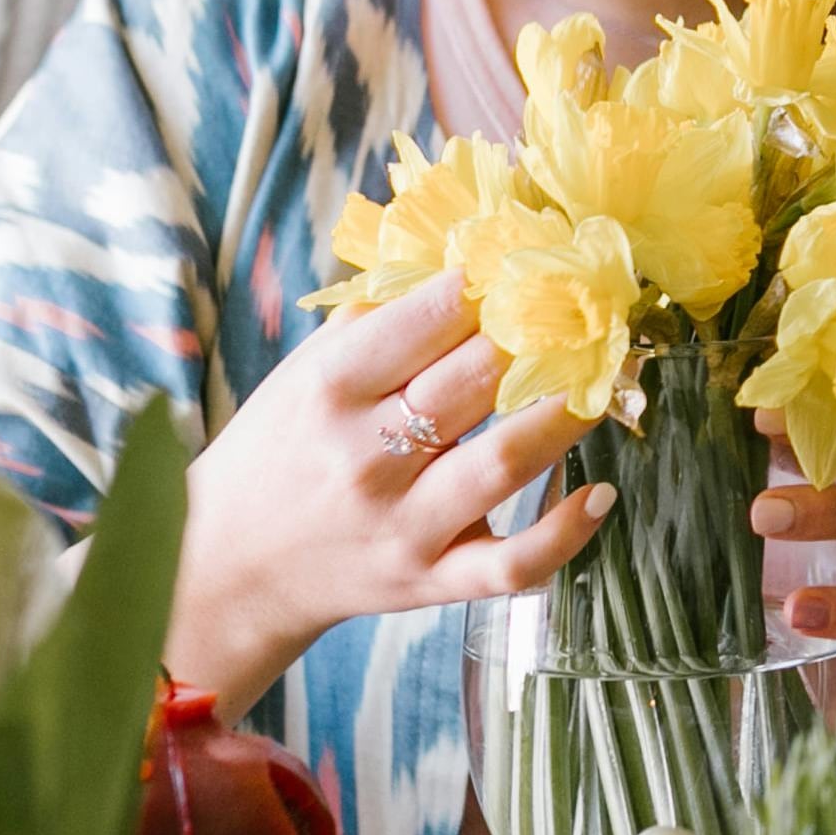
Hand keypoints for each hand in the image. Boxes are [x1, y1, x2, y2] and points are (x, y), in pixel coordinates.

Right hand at [168, 272, 613, 710]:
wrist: (231, 567)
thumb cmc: (283, 449)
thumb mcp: (307, 370)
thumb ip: (380, 314)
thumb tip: (465, 251)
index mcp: (331, 390)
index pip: (428, 319)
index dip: (487, 285)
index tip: (527, 261)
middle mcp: (366, 457)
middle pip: (474, 380)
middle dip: (540, 336)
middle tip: (586, 309)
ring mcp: (404, 526)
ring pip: (504, 462)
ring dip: (566, 414)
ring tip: (604, 377)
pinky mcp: (431, 582)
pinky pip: (512, 564)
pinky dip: (564, 533)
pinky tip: (602, 494)